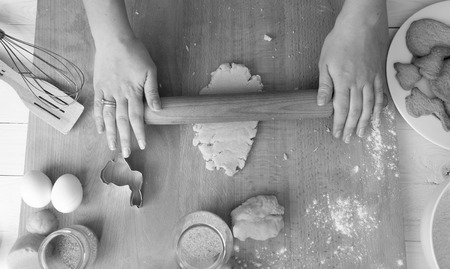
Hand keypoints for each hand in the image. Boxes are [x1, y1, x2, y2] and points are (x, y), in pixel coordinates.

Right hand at [93, 37, 160, 156]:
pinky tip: (100, 130)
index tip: (142, 145)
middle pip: (122, 121)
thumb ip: (152, 91)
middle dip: (124, 139)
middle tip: (125, 153)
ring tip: (111, 147)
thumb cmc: (135, 53)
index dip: (140, 133)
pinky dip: (98, 119)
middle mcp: (119, 95)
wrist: (114, 39)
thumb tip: (157, 109)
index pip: (137, 118)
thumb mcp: (150, 70)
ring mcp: (107, 92)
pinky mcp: (99, 87)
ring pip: (108, 117)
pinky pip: (98, 106)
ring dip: (110, 133)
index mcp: (133, 92)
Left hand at [317, 6, 387, 142]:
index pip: (342, 110)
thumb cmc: (340, 40)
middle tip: (348, 139)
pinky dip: (380, 107)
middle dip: (352, 127)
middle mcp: (359, 84)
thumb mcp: (325, 62)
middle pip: (357, 112)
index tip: (337, 135)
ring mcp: (371, 79)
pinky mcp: (379, 73)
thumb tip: (322, 104)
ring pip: (370, 106)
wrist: (361, 23)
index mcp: (343, 82)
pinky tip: (378, 115)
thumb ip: (325, 85)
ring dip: (366, 122)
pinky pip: (381, 94)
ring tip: (363, 134)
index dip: (339, 124)